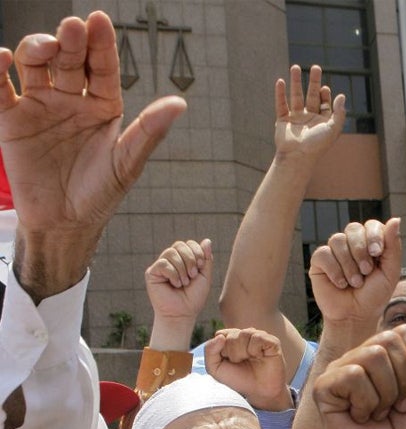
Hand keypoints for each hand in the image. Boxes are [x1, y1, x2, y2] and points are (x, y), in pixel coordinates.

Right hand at [0, 13, 185, 265]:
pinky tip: (2, 58)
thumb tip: (179, 103)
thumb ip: (149, 131)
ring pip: (34, 65)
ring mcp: (41, 106)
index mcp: (103, 104)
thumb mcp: (127, 162)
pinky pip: (0, 90)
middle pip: (67, 60)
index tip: (99, 21)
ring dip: (36, 49)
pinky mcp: (12, 120)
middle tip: (72, 28)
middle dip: (69, 41)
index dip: (101, 44)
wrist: (65, 223)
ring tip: (43, 48)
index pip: (102, 67)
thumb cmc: (101, 193)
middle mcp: (71, 99)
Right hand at [145, 239, 212, 327]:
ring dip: (182, 268)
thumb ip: (206, 259)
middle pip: (179, 245)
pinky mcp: (152, 272)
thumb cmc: (194, 297)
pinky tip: (175, 284)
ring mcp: (161, 265)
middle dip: (190, 259)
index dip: (197, 251)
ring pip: (171, 252)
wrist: (182, 313)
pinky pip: (163, 263)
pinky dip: (173, 274)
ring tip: (184, 283)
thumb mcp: (205, 276)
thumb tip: (207, 240)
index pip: (189, 243)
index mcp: (184, 259)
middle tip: (192, 276)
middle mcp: (171, 260)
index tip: (201, 266)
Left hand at [205, 328, 291, 410]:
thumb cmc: (238, 379)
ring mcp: (260, 336)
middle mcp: (246, 334)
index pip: (220, 334)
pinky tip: (260, 357)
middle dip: (232, 353)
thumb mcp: (216, 369)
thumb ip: (209, 351)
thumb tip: (220, 336)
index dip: (222, 351)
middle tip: (241, 363)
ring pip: (244, 334)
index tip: (229, 362)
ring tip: (251, 360)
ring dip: (243, 353)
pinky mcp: (272, 341)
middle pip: (231, 335)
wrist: (259, 392)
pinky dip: (255, 350)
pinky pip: (258, 338)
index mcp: (231, 338)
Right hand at [274, 64, 344, 162]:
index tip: (325, 88)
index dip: (326, 94)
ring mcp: (295, 118)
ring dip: (296, 82)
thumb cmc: (317, 145)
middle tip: (315, 67)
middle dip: (314, 82)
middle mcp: (309, 118)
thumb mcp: (333, 129)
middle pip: (312, 96)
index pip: (325, 103)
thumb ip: (339, 113)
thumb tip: (342, 95)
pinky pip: (281, 104)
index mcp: (322, 121)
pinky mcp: (282, 120)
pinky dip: (280, 93)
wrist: (297, 157)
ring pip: (296, 96)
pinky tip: (280, 81)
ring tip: (295, 67)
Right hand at [309, 218, 400, 323]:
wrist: (355, 316)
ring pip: (337, 240)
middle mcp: (352, 243)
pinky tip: (341, 284)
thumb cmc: (374, 296)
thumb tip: (396, 219)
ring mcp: (335, 251)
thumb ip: (393, 247)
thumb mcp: (390, 273)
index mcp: (371, 243)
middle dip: (361, 251)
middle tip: (366, 271)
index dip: (374, 236)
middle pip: (353, 228)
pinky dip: (335, 270)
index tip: (377, 253)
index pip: (371, 225)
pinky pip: (323, 254)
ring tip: (354, 282)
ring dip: (349, 265)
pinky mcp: (319, 261)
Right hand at [313, 327, 405, 428]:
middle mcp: (361, 354)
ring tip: (382, 412)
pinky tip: (363, 417)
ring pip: (373, 355)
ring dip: (388, 393)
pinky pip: (353, 375)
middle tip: (400, 406)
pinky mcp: (324, 387)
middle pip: (391, 340)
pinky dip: (367, 402)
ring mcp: (340, 368)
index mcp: (387, 350)